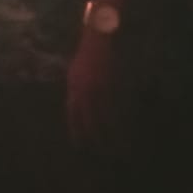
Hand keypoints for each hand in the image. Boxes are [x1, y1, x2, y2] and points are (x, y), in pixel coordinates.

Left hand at [66, 32, 123, 151]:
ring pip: (101, 113)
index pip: (72, 112)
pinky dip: (116, 116)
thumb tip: (74, 104)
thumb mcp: (72, 75)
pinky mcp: (110, 85)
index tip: (77, 141)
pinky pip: (113, 104)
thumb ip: (74, 90)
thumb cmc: (83, 59)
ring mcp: (97, 88)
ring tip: (108, 143)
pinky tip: (120, 126)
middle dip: (88, 133)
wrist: (95, 44)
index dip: (74, 127)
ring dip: (105, 129)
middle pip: (86, 116)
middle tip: (92, 148)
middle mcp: (83, 90)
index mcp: (73, 88)